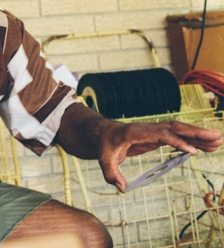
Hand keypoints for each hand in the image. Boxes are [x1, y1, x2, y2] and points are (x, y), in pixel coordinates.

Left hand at [97, 121, 223, 191]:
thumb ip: (111, 173)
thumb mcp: (104, 160)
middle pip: (175, 128)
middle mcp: (148, 128)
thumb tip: (122, 187)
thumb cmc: (105, 146)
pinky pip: (178, 137)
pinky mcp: (158, 136)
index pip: (161, 135)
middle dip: (196, 132)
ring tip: (219, 141)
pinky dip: (193, 141)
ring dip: (199, 136)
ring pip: (179, 131)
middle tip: (217, 137)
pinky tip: (207, 147)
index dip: (177, 142)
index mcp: (136, 132)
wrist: (104, 133)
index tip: (193, 151)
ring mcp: (154, 131)